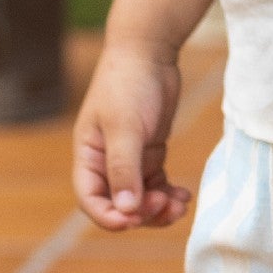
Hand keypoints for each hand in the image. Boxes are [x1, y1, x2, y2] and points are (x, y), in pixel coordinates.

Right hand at [72, 44, 191, 229]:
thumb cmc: (128, 84)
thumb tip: (125, 210)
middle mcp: (106, 161)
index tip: (134, 220)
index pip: (91, 199)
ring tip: (180, 205)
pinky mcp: (150, 151)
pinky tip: (184, 195)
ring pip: (141, 198)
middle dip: (142, 212)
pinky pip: (157, 183)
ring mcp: (129, 157)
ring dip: (159, 208)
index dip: (109, 217)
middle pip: (119, 204)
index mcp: (88, 156)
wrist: (149, 52)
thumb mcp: (125, 127)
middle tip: (167, 206)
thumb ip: (124, 168)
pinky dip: (169, 193)